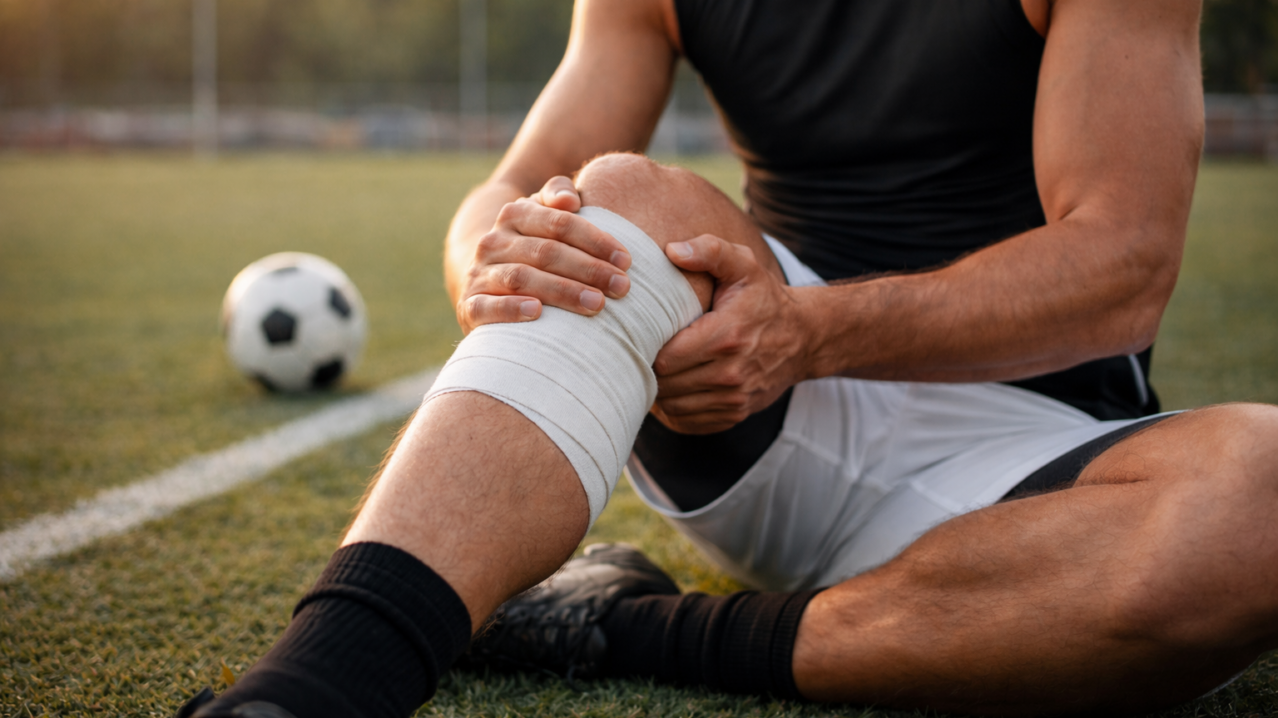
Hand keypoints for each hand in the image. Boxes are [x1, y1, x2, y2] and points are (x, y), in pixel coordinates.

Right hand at [456, 176, 632, 333]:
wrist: (487, 279)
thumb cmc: (533, 246)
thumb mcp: (544, 214)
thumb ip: (559, 193)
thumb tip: (569, 200)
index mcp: (514, 214)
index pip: (560, 223)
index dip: (596, 240)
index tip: (627, 260)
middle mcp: (493, 241)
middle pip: (546, 252)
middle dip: (589, 270)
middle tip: (622, 287)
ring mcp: (479, 273)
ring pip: (522, 278)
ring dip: (562, 291)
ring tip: (597, 304)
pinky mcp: (470, 304)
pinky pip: (487, 307)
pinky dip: (511, 309)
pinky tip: (537, 313)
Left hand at [652, 235, 811, 433]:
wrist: (805, 337)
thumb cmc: (765, 298)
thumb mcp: (743, 265)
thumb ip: (709, 250)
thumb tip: (672, 252)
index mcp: (727, 336)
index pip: (665, 357)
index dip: (647, 348)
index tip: (644, 334)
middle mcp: (731, 373)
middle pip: (666, 384)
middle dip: (650, 369)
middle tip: (644, 351)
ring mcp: (735, 398)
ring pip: (673, 406)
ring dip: (660, 390)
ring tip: (657, 368)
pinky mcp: (735, 414)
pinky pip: (688, 422)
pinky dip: (675, 409)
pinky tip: (674, 387)